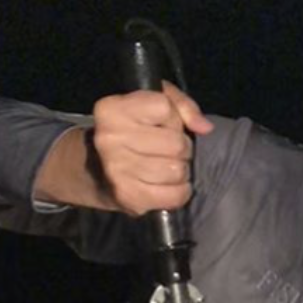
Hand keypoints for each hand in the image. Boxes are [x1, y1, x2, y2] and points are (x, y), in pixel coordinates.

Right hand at [91, 82, 213, 215]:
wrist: (98, 171)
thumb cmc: (133, 132)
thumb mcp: (152, 105)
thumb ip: (181, 106)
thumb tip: (204, 127)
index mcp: (113, 109)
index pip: (164, 108)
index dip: (174, 118)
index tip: (164, 126)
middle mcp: (111, 138)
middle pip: (175, 143)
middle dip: (182, 148)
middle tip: (172, 152)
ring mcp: (117, 170)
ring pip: (176, 170)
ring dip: (181, 171)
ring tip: (170, 168)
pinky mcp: (129, 196)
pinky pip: (173, 196)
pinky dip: (180, 192)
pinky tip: (171, 186)